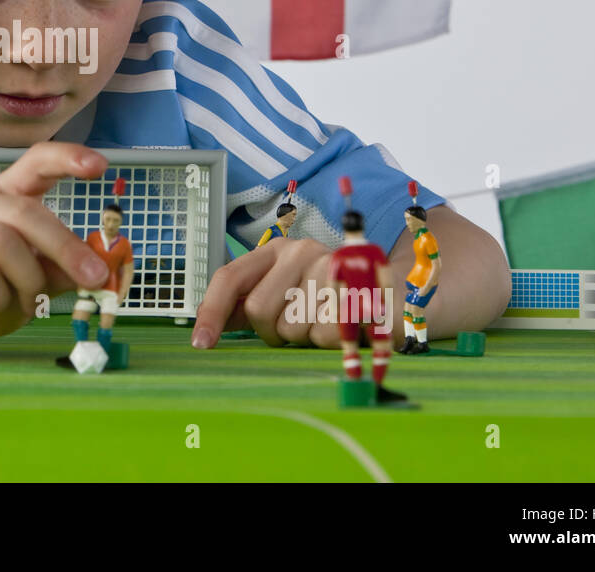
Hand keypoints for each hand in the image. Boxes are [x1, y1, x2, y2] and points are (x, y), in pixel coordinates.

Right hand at [0, 142, 111, 357]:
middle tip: (94, 277)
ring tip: (23, 303)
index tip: (100, 165)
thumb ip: (62, 269)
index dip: (66, 158)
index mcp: (3, 195)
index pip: (34, 162)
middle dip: (65, 248)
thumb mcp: (37, 282)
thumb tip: (98, 266)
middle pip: (26, 213)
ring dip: (27, 282)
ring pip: (4, 245)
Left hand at [191, 236, 343, 348]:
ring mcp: (330, 267)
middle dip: (273, 332)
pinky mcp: (358, 290)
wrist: (392, 293)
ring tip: (326, 322)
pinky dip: (331, 343)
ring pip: (291, 328)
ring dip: (305, 338)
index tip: (201, 344)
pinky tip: (345, 327)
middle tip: (299, 326)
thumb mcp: (287, 293)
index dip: (211, 311)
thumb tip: (206, 324)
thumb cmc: (330, 298)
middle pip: (258, 310)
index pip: (230, 277)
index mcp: (277, 250)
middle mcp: (301, 251)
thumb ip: (247, 304)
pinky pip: (324, 335)